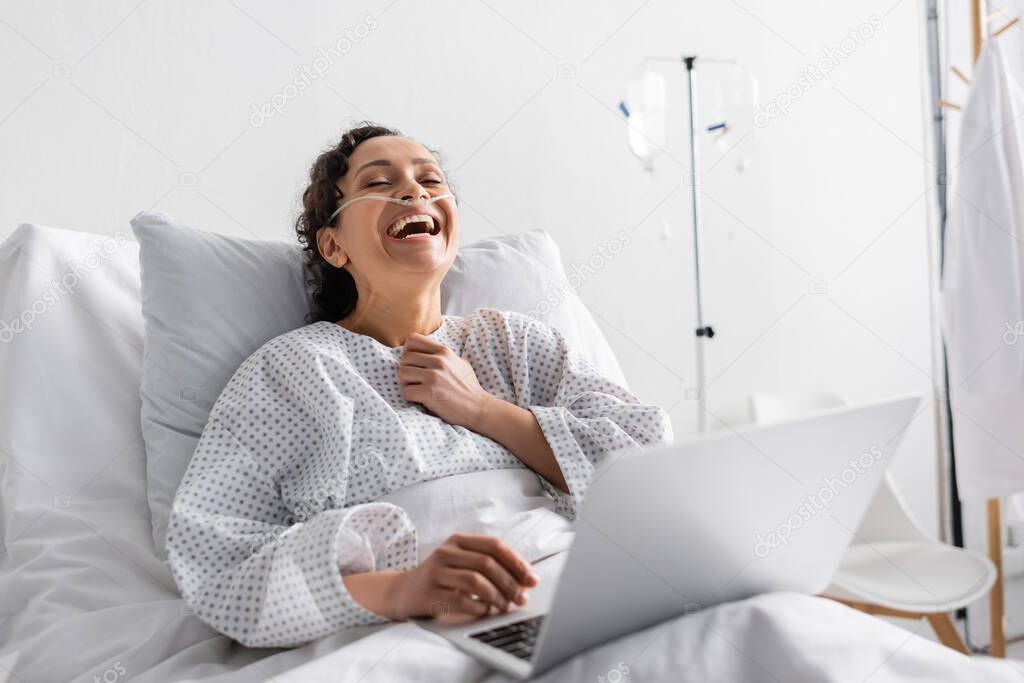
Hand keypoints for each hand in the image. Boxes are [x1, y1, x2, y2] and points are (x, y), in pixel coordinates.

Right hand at [390, 533, 538, 620]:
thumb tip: (526, 580)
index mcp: (458, 541)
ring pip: (475, 581)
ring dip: (497, 596)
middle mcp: (445, 552)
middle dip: (510, 583)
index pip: (494, 546)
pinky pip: (460, 601)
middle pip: (487, 563)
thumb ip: (490, 567)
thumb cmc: (442, 579)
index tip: (532, 580)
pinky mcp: (428, 594)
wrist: (403, 592)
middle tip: (522, 599)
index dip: (516, 562)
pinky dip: (479, 607)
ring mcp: (434, 572)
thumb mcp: (462, 564)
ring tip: (505, 607)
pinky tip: (485, 611)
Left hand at [397, 333, 493, 428]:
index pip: (412, 339)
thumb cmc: (468, 387)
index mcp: (444, 351)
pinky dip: (410, 397)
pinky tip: (420, 399)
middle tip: (415, 380)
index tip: (414, 362)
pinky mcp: (429, 393)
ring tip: (417, 389)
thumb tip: (422, 351)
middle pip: (405, 358)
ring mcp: (433, 377)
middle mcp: (439, 361)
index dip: (408, 351)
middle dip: (407, 370)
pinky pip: (406, 391)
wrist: (478, 407)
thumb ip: (441, 355)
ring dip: (406, 383)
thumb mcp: (459, 362)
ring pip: (402, 373)